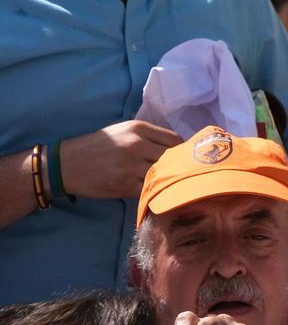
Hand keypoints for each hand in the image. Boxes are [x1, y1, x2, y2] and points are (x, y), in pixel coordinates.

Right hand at [59, 120, 180, 199]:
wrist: (65, 164)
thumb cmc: (97, 146)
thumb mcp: (123, 131)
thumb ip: (148, 136)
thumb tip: (175, 147)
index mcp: (139, 129)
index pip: (174, 140)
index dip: (182, 151)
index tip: (185, 159)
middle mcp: (137, 144)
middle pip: (172, 157)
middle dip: (178, 167)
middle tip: (182, 174)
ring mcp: (130, 165)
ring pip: (162, 174)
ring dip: (168, 182)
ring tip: (171, 186)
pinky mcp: (123, 184)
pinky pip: (148, 190)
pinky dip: (154, 193)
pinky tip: (156, 195)